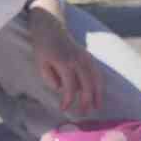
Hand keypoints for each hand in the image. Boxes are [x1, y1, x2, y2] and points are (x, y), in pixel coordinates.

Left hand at [28, 0, 101, 114]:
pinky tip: (98, 94)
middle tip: (84, 113)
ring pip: (96, 78)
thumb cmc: (43, 47)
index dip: (67, 100)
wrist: (51, 27)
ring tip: (97, 107)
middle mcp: (77, 60)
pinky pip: (97, 72)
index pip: (69, 86)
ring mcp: (85, 58)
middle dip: (86, 100)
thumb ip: (50, 78)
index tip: (64, 109)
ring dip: (97, 94)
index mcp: (64, 62)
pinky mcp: (88, 57)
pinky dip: (100, 84)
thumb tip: (61, 89)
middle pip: (86, 84)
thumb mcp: (40, 63)